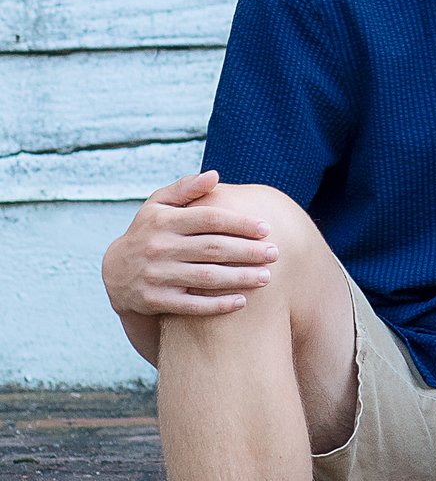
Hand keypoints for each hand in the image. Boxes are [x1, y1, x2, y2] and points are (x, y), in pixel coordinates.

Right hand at [101, 171, 277, 317]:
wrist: (116, 273)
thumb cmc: (149, 232)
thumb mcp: (158, 205)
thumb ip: (186, 189)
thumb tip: (214, 175)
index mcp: (162, 221)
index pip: (208, 219)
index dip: (240, 223)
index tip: (266, 228)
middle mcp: (158, 247)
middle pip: (213, 248)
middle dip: (248, 251)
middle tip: (275, 253)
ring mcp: (155, 275)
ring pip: (206, 277)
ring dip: (240, 278)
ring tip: (267, 277)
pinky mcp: (154, 300)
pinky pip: (191, 305)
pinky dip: (217, 305)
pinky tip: (243, 301)